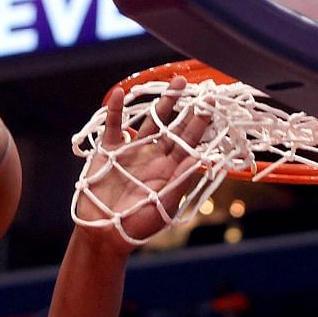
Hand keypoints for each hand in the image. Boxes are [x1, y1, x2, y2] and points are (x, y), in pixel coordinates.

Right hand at [76, 80, 212, 249]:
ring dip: (161, 102)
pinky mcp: (109, 150)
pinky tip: (121, 94)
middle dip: (184, 106)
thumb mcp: (166, 205)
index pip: (189, 142)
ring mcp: (133, 151)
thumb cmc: (138, 225)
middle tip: (195, 86)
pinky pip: (114, 126)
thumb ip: (182, 180)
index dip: (200, 124)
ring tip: (174, 84)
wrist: (105, 233)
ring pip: (150, 121)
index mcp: (170, 170)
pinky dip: (116, 110)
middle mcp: (155, 156)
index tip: (211, 106)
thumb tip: (204, 160)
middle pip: (173, 126)